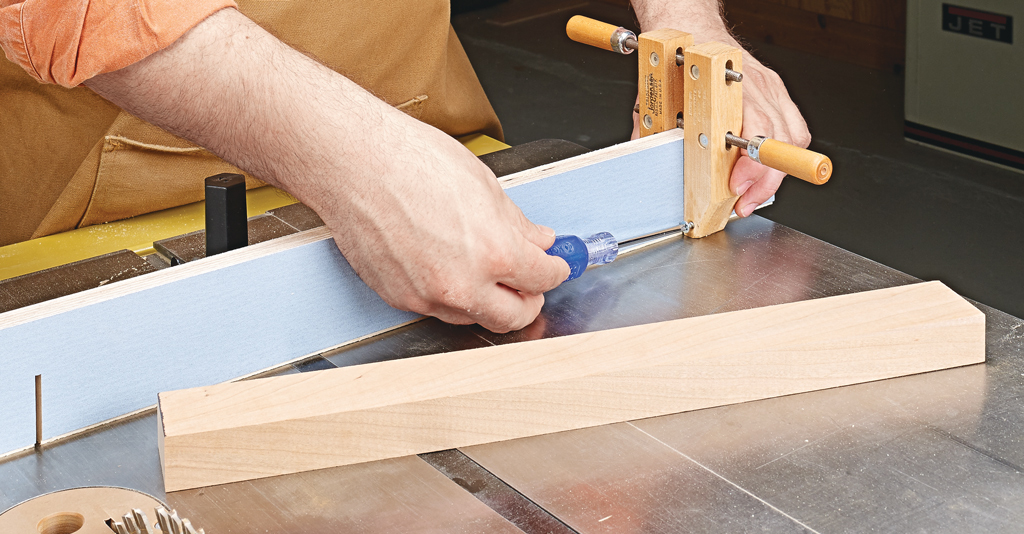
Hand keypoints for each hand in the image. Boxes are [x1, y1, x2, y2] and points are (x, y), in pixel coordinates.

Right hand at [317, 120, 569, 332]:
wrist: (353, 163)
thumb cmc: (410, 162)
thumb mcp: (484, 185)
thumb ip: (517, 223)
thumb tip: (537, 239)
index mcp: (495, 253)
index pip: (544, 279)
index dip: (556, 269)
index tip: (556, 265)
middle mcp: (463, 285)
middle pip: (515, 317)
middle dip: (528, 300)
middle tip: (530, 282)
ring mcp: (428, 296)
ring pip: (474, 317)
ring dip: (487, 300)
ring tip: (484, 269)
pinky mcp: (399, 298)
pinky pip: (437, 308)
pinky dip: (450, 295)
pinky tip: (447, 265)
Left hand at [629, 0, 809, 216]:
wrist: (693, 29)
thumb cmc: (678, 59)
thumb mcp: (658, 95)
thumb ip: (652, 126)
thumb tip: (640, 154)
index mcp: (728, 87)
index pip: (756, 130)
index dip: (751, 163)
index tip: (736, 185)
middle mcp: (756, 88)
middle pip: (780, 140)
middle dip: (764, 180)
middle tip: (743, 202)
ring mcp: (771, 90)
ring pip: (793, 137)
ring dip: (776, 172)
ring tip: (753, 193)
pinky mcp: (777, 95)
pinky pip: (794, 129)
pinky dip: (783, 154)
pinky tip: (765, 170)